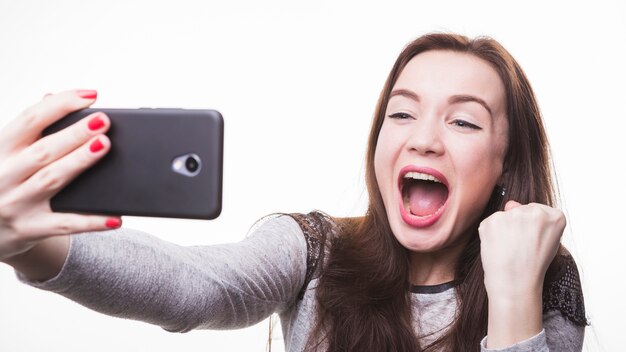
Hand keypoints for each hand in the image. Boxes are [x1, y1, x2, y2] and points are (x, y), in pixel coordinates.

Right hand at [0, 90, 120, 262]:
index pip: (30, 119)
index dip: (61, 104)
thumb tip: (53, 97)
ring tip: (105, 145)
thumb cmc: (4, 182)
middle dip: (74, 134)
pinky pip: (66, 224)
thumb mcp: (7, 155)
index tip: (90, 95)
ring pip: (52, 180)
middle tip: (103, 121)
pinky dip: (92, 220)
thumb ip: (30, 130)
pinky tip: (114, 217)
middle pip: (43, 150)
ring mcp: (15, 204)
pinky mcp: (29, 229)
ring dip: (79, 162)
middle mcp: (3, 176)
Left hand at [478, 200, 564, 347]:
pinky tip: (498, 248)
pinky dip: (491, 234)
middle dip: (518, 226)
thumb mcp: (546, 242)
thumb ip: (534, 219)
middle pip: (521, 210)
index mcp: (555, 216)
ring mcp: (511, 214)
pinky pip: (490, 222)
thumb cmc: (532, 266)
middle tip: (520, 248)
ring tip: (509, 249)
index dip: (533, 228)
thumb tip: (510, 203)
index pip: (539, 211)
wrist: (515, 284)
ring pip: (505, 216)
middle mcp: (534, 211)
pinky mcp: (492, 220)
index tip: (533, 242)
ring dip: (504, 230)